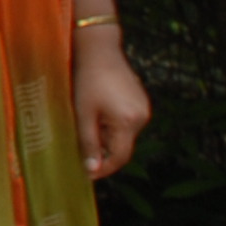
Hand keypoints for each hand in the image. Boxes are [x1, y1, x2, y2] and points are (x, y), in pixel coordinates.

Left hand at [76, 25, 151, 177]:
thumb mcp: (84, 114)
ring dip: (106, 135)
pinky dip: (112, 123)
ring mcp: (144, 108)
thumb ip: (89, 143)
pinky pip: (127, 121)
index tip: (88, 174)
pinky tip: (98, 110)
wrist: (100, 51)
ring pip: (124, 134)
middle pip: (122, 146)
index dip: (104, 168)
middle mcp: (142, 117)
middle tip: (81, 143)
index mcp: (129, 122)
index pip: (120, 157)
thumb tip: (92, 169)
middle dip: (103, 149)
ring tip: (88, 118)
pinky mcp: (141, 101)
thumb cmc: (88, 81)